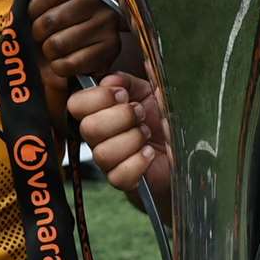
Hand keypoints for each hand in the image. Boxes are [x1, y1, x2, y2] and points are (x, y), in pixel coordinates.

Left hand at [3, 0, 122, 81]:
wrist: (68, 45)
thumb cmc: (47, 12)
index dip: (34, 7)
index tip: (33, 12)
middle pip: (51, 21)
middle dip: (38, 31)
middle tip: (42, 32)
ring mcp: (108, 26)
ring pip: (57, 44)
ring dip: (47, 50)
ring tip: (53, 44)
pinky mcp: (110, 51)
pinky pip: (69, 64)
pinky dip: (59, 66)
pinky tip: (64, 58)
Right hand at [69, 72, 170, 194]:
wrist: (182, 147)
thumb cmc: (162, 117)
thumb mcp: (149, 90)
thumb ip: (129, 82)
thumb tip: (112, 79)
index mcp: (99, 111)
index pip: (76, 104)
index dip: (98, 97)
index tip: (123, 94)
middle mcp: (98, 136)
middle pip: (88, 128)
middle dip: (120, 117)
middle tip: (141, 113)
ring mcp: (109, 161)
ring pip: (102, 154)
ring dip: (131, 139)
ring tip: (147, 133)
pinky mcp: (123, 181)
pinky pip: (118, 176)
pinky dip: (138, 162)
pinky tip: (150, 153)